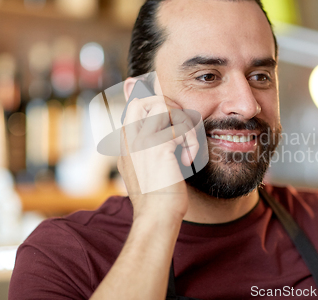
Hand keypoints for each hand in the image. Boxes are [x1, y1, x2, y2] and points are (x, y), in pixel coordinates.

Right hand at [117, 95, 198, 221]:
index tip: (174, 125)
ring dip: (184, 125)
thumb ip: (150, 144)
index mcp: (126, 143)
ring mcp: (140, 141)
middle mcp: (129, 139)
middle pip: (145, 99)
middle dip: (170, 108)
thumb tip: (166, 128)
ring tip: (187, 148)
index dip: (157, 106)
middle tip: (181, 130)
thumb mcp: (148, 167)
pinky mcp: (157, 146)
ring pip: (165, 107)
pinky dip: (191, 141)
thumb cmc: (158, 196)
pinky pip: (180, 127)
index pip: (135, 105)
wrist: (157, 217)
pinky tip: (187, 160)